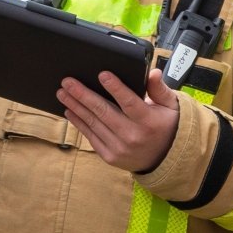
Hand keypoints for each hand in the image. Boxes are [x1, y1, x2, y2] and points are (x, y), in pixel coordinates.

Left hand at [59, 67, 180, 174]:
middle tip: (68, 82)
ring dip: (75, 107)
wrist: (164, 159)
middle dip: (83, 95)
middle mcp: (133, 136)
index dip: (116, 88)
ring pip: (93, 123)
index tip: (102, 74)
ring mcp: (120, 148)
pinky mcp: (110, 156)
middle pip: (104, 112)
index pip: (129, 102)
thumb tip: (154, 73)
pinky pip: (91, 137)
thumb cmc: (164, 126)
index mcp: (149, 122)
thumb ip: (160, 89)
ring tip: (62, 93)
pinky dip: (79, 123)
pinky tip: (69, 111)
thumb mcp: (170, 107)